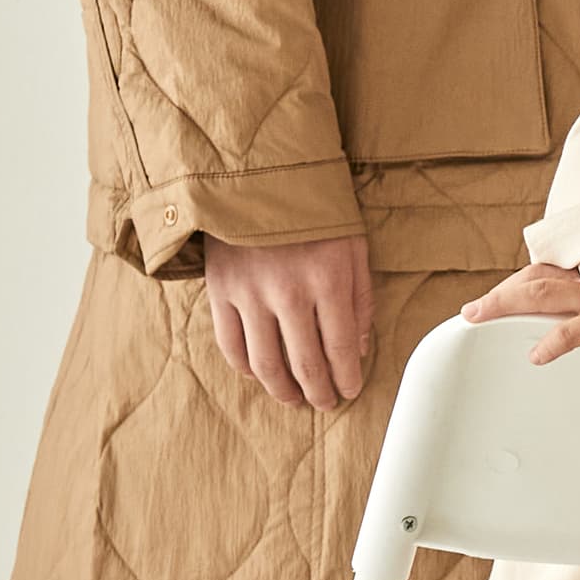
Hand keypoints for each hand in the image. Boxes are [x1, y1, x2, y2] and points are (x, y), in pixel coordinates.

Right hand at [202, 231, 375, 409]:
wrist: (257, 177)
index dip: (347, 377)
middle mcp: (287, 292)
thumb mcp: (352, 248)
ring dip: (282, 390)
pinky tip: (261, 375)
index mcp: (327, 279)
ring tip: (295, 399)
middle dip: (319, 392)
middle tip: (325, 403)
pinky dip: (246, 368)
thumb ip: (359, 300)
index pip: (341, 347)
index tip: (350, 391)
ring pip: (265, 363)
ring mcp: (249, 294)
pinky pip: (230, 344)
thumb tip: (359, 349)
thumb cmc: (313, 214)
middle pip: (305, 363)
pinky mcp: (220, 291)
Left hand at [463, 260, 579, 365]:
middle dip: (500, 293)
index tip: (491, 302)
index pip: (545, 271)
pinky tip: (537, 355)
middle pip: (536, 277)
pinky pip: (574, 330)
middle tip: (473, 311)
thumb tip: (569, 325)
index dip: (513, 285)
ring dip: (506, 303)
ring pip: (544, 293)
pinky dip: (552, 341)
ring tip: (480, 317)